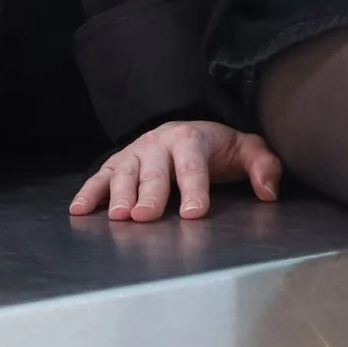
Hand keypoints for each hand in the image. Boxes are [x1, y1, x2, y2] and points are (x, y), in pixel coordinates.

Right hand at [70, 117, 283, 224]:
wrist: (188, 130)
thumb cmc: (219, 149)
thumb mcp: (247, 151)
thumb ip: (263, 166)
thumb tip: (268, 192)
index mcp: (192, 139)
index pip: (193, 164)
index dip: (194, 189)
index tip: (194, 213)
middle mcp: (160, 143)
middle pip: (154, 170)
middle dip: (150, 193)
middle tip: (145, 216)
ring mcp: (137, 152)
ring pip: (126, 172)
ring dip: (118, 193)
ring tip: (118, 216)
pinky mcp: (120, 162)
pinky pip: (102, 175)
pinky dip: (89, 191)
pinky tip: (79, 210)